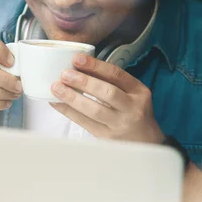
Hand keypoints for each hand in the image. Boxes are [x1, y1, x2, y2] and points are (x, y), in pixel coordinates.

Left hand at [50, 53, 164, 143]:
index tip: (77, 59)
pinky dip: (68, 111)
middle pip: (107, 93)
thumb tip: (79, 66)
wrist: (146, 142)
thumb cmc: (133, 112)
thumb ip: (112, 81)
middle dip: (83, 82)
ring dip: (72, 97)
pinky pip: (84, 122)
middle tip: (64, 74)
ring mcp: (120, 125)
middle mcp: (132, 108)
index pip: (117, 75)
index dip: (96, 65)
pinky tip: (56, 102)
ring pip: (94, 110)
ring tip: (56, 87)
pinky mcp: (107, 138)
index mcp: (138, 92)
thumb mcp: (132, 93)